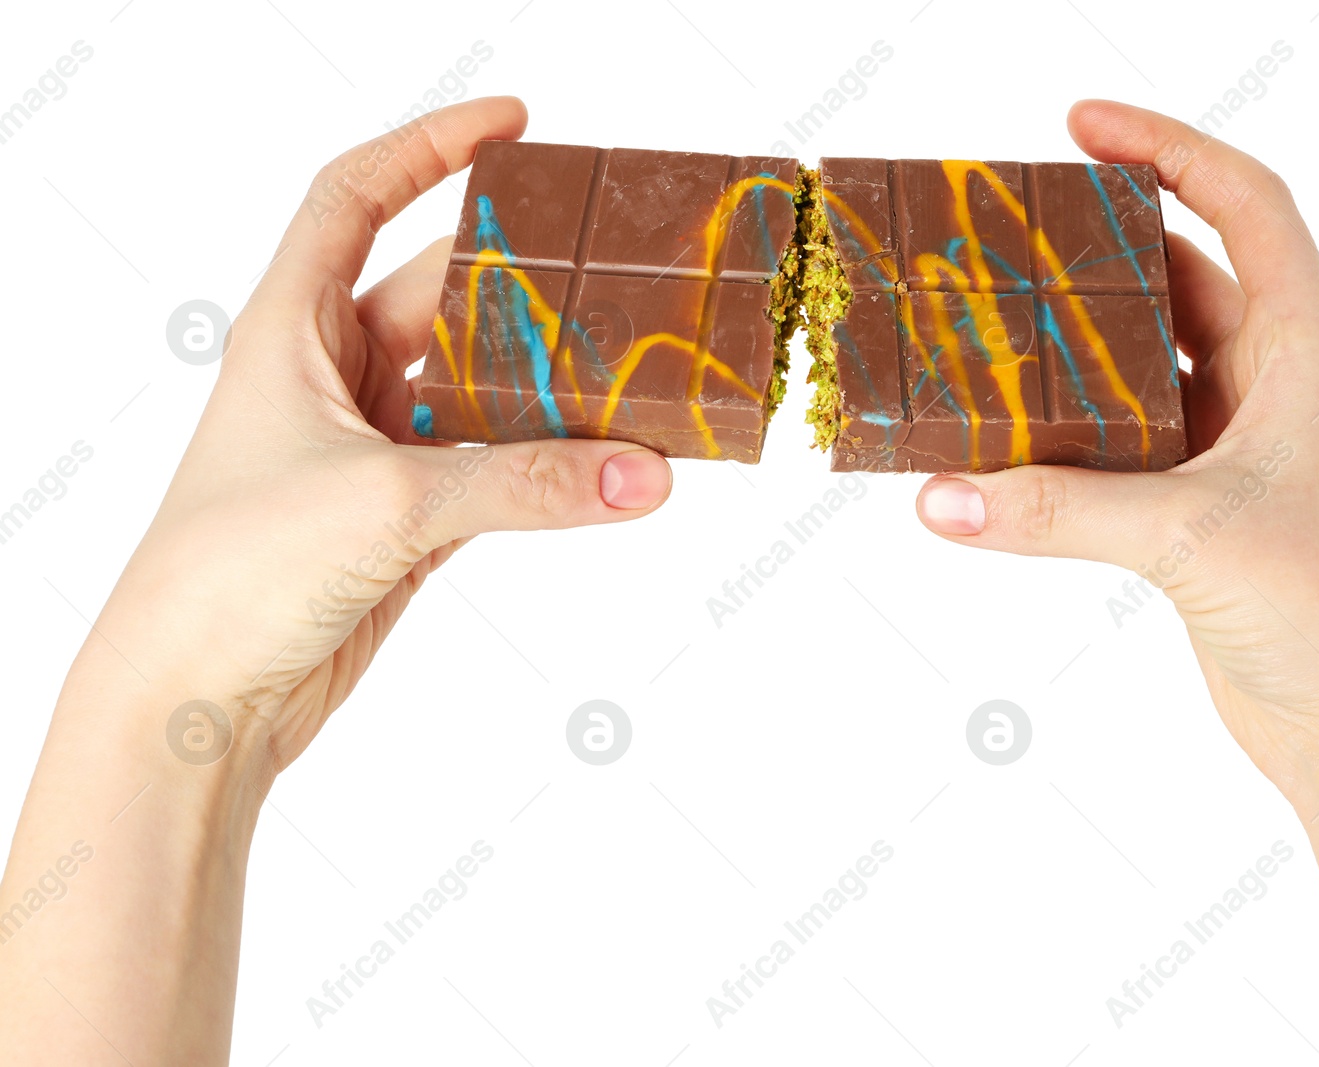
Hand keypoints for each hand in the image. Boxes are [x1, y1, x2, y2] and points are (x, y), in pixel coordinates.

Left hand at [72, 96, 672, 772]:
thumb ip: (526, 482)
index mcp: (291, 328)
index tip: (514, 126)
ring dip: (550, 389)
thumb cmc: (235, 570)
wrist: (194, 701)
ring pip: (481, 392)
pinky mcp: (407, 521)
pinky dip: (549, 468)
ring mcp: (373, 451)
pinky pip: (496, 471)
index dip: (429, 148)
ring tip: (633, 371)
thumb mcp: (387, 502)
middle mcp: (331, 376)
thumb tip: (644, 472)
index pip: (355, 197)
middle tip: (615, 276)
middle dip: (526, 287)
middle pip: (446, 297)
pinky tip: (607, 462)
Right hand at [916, 101, 1318, 1063]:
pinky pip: (1116, 447)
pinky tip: (999, 439)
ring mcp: (1234, 450)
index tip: (1079, 124)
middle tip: (1005, 230)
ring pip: (1139, 368)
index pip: (1244, 204)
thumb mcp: (1192, 535)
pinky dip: (1060, 436)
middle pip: (1178, 278)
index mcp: (1304, 347)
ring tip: (984, 321)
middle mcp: (1272, 384)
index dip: (1166, 149)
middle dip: (1095, 248)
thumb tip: (938, 497)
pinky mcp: (1198, 514)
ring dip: (1070, 348)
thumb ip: (1057, 510)